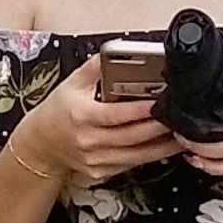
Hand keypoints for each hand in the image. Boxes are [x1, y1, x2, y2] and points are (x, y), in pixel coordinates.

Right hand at [22, 53, 184, 188]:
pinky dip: (150, 157)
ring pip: (136, 157)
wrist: (41, 144)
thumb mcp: (72, 82)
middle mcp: (89, 141)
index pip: (116, 114)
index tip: (159, 102)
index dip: (140, 110)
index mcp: (82, 116)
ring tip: (181, 135)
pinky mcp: (103, 172)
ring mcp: (96, 160)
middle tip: (179, 117)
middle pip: (131, 137)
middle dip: (158, 128)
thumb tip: (116, 50)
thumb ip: (96, 66)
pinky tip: (165, 147)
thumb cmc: (58, 110)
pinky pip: (131, 165)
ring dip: (161, 147)